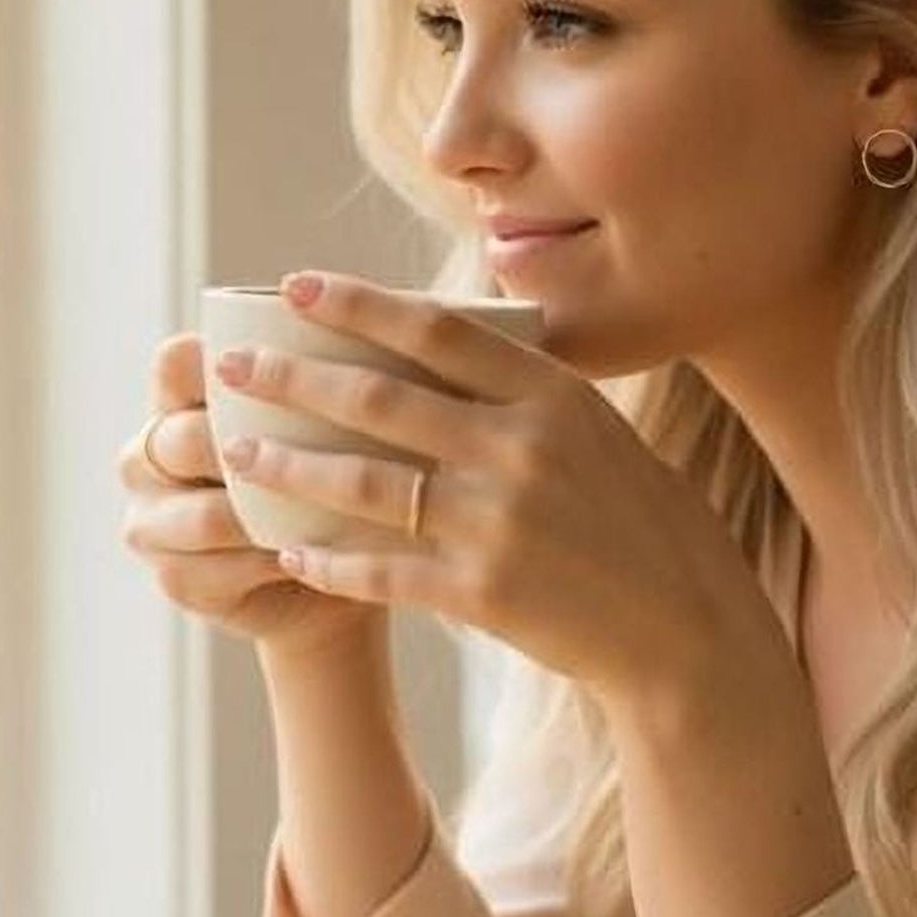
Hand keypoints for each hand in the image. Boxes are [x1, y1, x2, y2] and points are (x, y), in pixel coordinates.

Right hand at [118, 331, 383, 659]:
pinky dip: (265, 564)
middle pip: (185, 439)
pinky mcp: (175, 578)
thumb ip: (335, 377)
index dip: (215, 361)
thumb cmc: (341, 471)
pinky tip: (308, 557)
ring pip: (203, 515)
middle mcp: (149, 455)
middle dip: (248, 446)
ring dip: (262, 516)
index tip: (278, 367)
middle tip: (325, 449)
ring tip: (325, 511)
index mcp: (176, 398)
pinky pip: (215, 571)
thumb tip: (383, 323)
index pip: (175, 364)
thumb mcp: (338, 417)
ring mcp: (152, 521)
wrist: (338, 570)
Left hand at [211, 272, 786, 709]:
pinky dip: (328, 561)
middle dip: (293, 377)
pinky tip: (287, 553)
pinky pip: (380, 570)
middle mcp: (520, 447)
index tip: (295, 286)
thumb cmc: (644, 524)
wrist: (686, 630)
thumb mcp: (601, 434)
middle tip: (231, 366)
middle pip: (379, 398)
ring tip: (236, 454)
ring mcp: (498, 521)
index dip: (357, 304)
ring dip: (289, 466)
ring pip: (363, 482)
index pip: (435, 332)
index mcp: (552, 395)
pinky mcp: (481, 592)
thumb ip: (528, 394)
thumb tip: (445, 348)